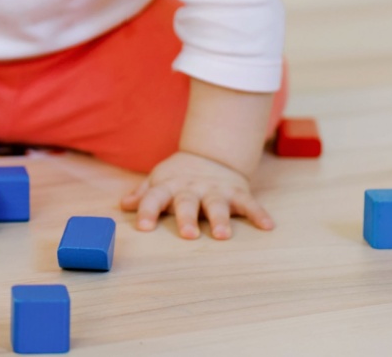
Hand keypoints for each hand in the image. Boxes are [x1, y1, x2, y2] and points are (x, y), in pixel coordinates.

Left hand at [119, 150, 274, 239]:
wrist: (211, 155)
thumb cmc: (179, 176)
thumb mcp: (159, 181)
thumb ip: (143, 195)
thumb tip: (123, 206)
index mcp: (169, 186)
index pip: (154, 197)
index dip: (147, 211)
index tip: (142, 227)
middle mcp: (191, 188)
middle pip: (187, 202)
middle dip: (187, 218)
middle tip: (188, 235)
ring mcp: (215, 190)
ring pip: (218, 205)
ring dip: (221, 219)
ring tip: (222, 236)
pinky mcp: (237, 192)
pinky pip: (249, 203)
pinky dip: (259, 214)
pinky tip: (267, 226)